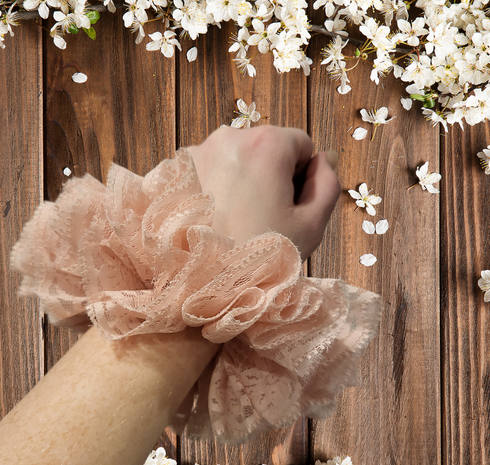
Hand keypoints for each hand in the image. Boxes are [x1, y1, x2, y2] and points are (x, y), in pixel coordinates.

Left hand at [187, 125, 340, 261]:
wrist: (201, 283)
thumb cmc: (261, 257)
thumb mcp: (311, 225)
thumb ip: (328, 183)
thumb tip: (324, 158)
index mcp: (266, 143)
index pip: (302, 144)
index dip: (302, 176)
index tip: (288, 205)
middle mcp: (229, 137)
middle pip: (268, 146)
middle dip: (272, 173)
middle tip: (264, 215)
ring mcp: (199, 150)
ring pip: (239, 156)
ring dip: (245, 177)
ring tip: (238, 218)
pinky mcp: (179, 169)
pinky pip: (213, 167)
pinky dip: (218, 183)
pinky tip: (217, 215)